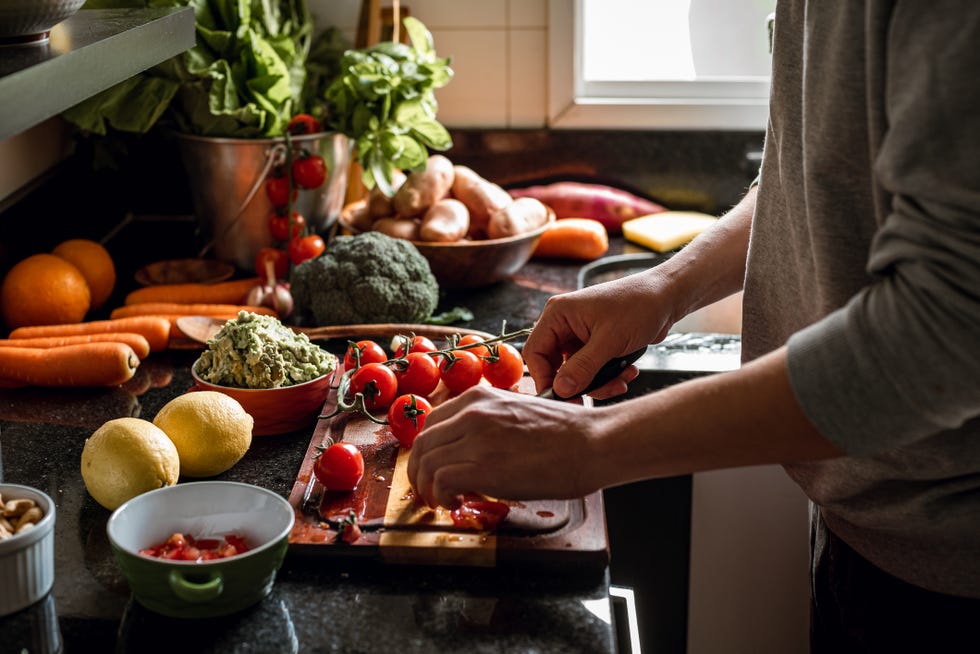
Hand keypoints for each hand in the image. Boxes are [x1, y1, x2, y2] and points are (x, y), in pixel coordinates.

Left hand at [407, 385, 602, 508]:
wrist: (593, 442)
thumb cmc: (566, 432)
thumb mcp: (518, 411)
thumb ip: (489, 421)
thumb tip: (473, 447)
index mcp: (479, 397)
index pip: (432, 423)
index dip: (427, 450)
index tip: (432, 467)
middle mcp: (472, 412)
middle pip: (422, 444)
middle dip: (420, 472)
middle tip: (429, 491)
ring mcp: (476, 438)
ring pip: (426, 463)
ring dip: (428, 488)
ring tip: (442, 501)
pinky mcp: (483, 466)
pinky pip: (441, 481)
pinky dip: (441, 496)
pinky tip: (456, 503)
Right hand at [524, 272, 673, 398]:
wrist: (667, 297)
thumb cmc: (639, 305)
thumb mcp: (610, 340)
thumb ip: (582, 367)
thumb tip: (560, 390)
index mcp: (559, 314)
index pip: (536, 352)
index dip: (545, 378)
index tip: (562, 397)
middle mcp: (565, 324)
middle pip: (556, 366)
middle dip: (579, 383)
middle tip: (598, 394)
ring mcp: (580, 334)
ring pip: (576, 372)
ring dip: (599, 382)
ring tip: (621, 380)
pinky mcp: (595, 343)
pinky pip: (592, 369)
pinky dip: (608, 376)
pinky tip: (628, 371)